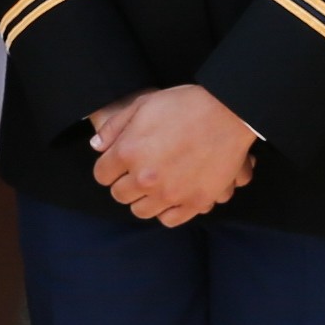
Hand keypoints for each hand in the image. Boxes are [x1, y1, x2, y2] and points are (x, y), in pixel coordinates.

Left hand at [86, 84, 254, 225]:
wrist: (228, 112)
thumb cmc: (184, 104)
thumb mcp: (143, 104)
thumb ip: (115, 127)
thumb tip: (96, 147)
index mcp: (128, 152)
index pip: (102, 175)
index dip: (109, 168)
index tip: (118, 164)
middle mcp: (145, 178)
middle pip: (120, 195)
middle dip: (125, 183)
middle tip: (138, 173)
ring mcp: (170, 194)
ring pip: (141, 211)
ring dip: (144, 199)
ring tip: (154, 185)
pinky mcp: (194, 202)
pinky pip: (169, 219)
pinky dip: (166, 211)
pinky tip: (170, 197)